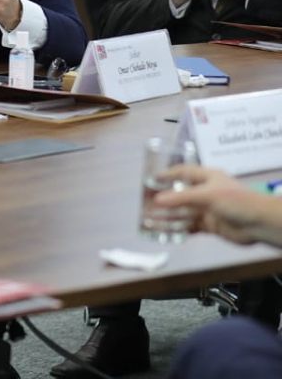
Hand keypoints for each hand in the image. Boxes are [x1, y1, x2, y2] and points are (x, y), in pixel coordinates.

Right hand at [155, 165, 281, 245]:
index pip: (183, 172)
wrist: (259, 224)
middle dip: (164, 198)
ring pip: (183, 212)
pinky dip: (178, 229)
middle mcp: (206, 192)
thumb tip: (156, 201)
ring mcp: (208, 209)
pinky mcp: (210, 225)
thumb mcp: (206, 195)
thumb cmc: (236, 201)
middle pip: (180, 193)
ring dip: (168, 215)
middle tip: (145, 202)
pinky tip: (166, 232)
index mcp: (207, 177)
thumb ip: (180, 198)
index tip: (150, 178)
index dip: (167, 174)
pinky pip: (190, 226)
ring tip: (150, 219)